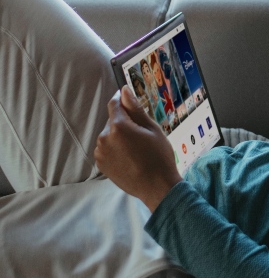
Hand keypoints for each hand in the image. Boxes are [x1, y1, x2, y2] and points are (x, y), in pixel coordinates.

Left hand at [94, 85, 181, 211]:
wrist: (156, 187)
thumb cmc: (159, 156)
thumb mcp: (152, 129)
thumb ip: (135, 109)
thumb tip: (124, 90)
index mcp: (118, 126)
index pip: (114, 104)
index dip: (121, 100)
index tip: (128, 100)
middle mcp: (104, 137)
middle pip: (113, 121)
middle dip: (124, 123)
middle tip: (142, 135)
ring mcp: (100, 152)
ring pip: (109, 136)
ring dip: (119, 137)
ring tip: (136, 150)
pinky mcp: (101, 164)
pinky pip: (107, 149)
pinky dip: (115, 149)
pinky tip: (130, 158)